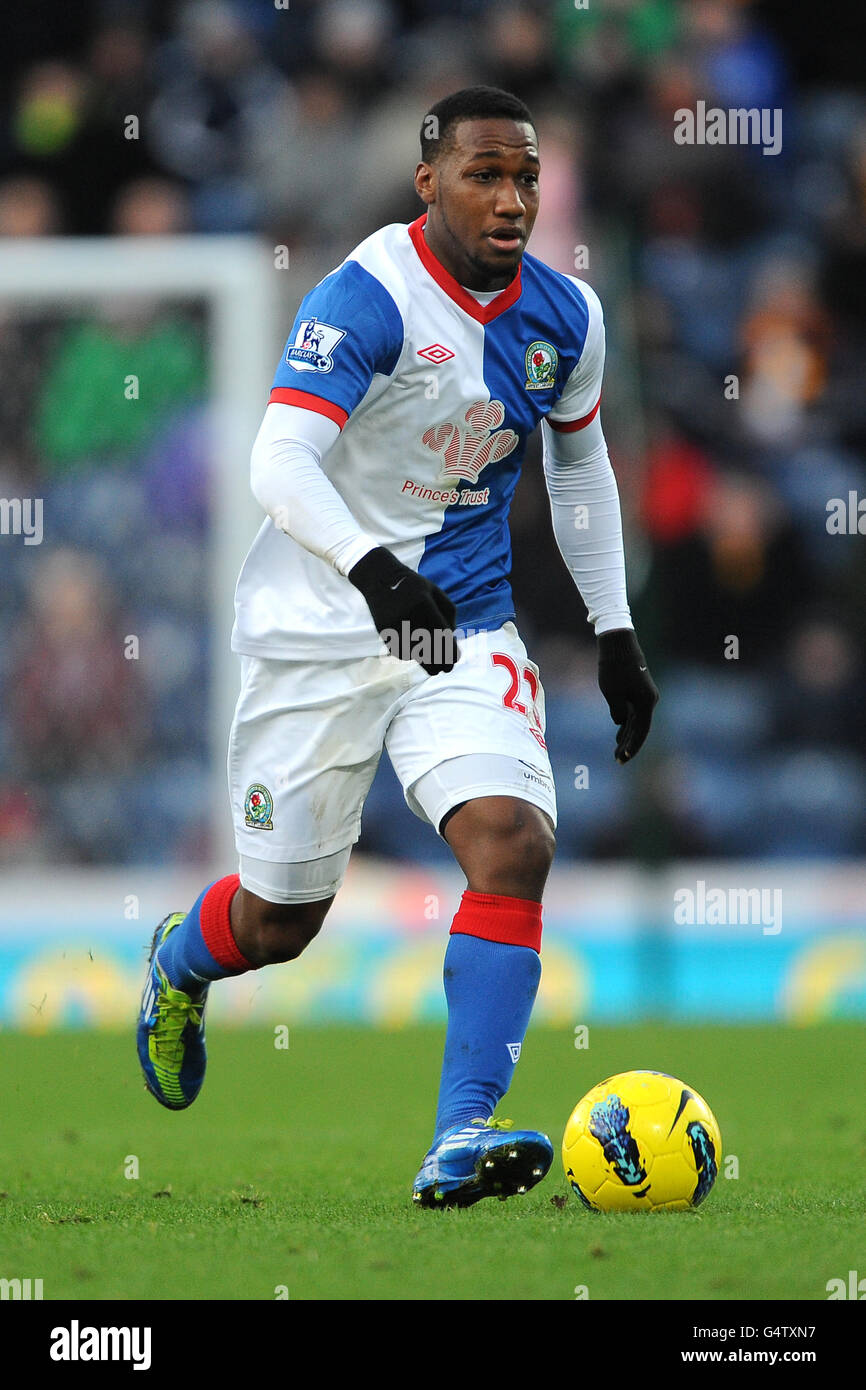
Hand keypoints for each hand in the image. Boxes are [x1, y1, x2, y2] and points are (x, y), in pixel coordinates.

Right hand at [348, 546, 458, 675]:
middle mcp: (408, 617)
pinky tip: (413, 645)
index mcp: (424, 605)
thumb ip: (448, 615)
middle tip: (446, 669)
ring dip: (425, 660)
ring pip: (415, 655)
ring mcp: (394, 627)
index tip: (455, 661)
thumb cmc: (414, 587)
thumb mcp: (436, 593)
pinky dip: (411, 653)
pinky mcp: (384, 634)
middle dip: (439, 664)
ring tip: (431, 659)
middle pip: (427, 650)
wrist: (380, 580)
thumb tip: (451, 640)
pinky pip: (402, 652)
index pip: (441, 635)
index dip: (450, 651)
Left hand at [597, 628, 658, 763]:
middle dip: (628, 744)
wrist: (618, 643)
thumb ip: (618, 712)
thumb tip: (621, 723)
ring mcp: (646, 695)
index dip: (631, 747)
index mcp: (647, 702)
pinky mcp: (639, 690)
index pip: (640, 731)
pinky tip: (620, 731)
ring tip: (617, 750)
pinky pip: (635, 711)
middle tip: (617, 760)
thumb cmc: (613, 668)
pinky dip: (627, 722)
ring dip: (627, 734)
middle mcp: (650, 700)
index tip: (622, 759)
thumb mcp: (612, 693)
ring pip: (637, 720)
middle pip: (640, 728)